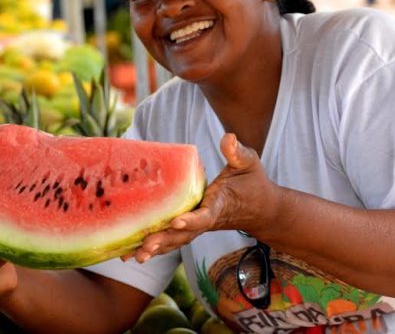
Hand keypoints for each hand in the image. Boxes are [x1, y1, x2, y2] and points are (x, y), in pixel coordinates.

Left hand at [129, 133, 274, 262]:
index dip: (192, 220)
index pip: (206, 215)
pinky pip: (172, 240)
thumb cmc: (254, 182)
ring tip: (135, 256)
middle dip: (165, 240)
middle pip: (185, 234)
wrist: (261, 209)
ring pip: (176, 240)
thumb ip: (238, 152)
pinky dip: (154, 249)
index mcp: (220, 204)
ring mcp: (199, 227)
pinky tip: (132, 255)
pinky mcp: (192, 228)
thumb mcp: (249, 163)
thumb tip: (229, 138)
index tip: (176, 221)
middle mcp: (208, 220)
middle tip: (146, 246)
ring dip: (157, 249)